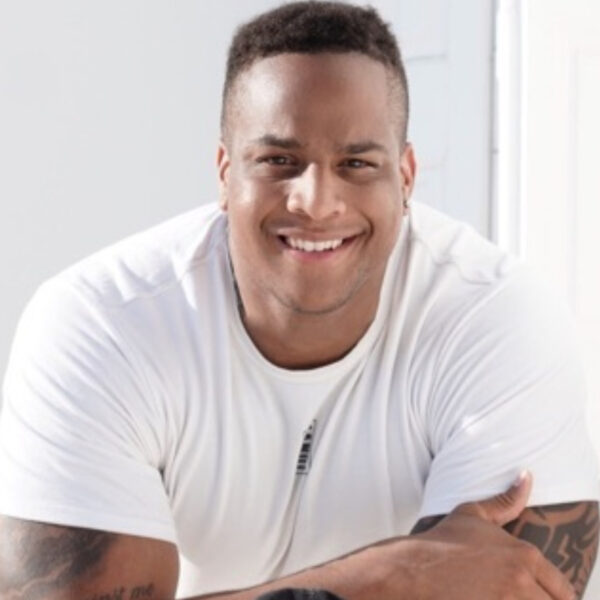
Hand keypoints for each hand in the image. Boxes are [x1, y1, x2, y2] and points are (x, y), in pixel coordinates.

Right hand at [385, 472, 575, 599]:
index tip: (536, 592)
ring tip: (503, 597)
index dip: (552, 592)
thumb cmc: (444, 541)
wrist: (415, 568)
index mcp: (524, 555)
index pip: (562, 588)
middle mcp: (521, 581)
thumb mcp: (474, 514)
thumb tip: (526, 476)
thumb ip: (506, 500)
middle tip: (519, 595)